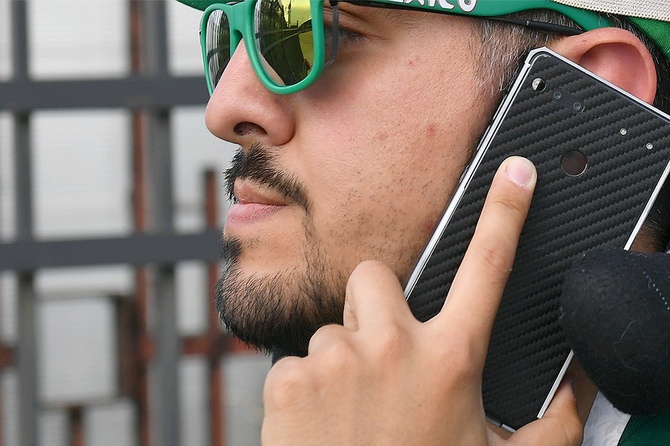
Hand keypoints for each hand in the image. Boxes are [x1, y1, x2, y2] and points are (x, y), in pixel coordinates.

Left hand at [261, 157, 582, 445]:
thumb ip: (550, 423)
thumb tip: (577, 388)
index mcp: (451, 358)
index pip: (489, 267)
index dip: (506, 213)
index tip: (515, 174)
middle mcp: (393, 346)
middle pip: (375, 277)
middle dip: (375, 306)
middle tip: (381, 353)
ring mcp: (336, 359)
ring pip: (333, 328)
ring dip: (342, 358)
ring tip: (351, 410)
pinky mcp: (289, 379)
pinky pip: (298, 362)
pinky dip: (307, 388)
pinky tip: (321, 424)